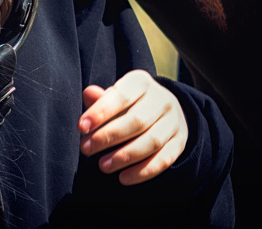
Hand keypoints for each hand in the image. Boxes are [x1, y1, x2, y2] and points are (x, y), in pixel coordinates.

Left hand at [78, 70, 188, 185]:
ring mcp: (174, 121)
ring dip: (125, 156)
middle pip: (136, 121)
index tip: (82, 127)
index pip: (121, 96)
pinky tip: (123, 178)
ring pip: (151, 141)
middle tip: (86, 148)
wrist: (164, 110)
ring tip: (103, 165)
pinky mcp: (179, 142)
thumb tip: (88, 94)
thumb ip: (102, 99)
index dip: (100, 112)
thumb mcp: (116, 96)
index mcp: (142, 82)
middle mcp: (162, 99)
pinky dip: (143, 171)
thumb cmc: (129, 104)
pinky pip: (163, 160)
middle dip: (108, 137)